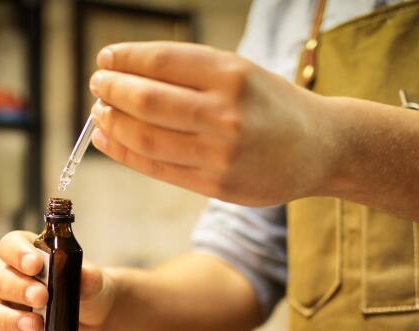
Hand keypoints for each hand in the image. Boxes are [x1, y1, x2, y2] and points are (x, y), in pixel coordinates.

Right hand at [0, 231, 115, 330]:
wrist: (95, 314)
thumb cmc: (86, 287)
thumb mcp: (94, 279)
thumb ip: (88, 276)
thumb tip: (84, 276)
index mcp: (25, 254)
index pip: (9, 246)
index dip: (18, 254)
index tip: (35, 264)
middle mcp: (9, 279)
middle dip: (19, 289)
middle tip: (42, 297)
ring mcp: (7, 308)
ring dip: (11, 321)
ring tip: (36, 327)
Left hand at [88, 41, 333, 205]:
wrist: (320, 148)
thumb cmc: (272, 105)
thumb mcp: (241, 72)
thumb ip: (190, 72)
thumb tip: (126, 74)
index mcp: (231, 74)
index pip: (161, 62)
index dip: (125, 60)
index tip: (106, 59)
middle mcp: (225, 113)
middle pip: (147, 100)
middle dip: (113, 90)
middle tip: (97, 85)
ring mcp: (220, 152)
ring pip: (147, 137)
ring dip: (113, 123)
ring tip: (100, 113)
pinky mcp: (216, 183)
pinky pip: (158, 167)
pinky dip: (126, 153)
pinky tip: (109, 141)